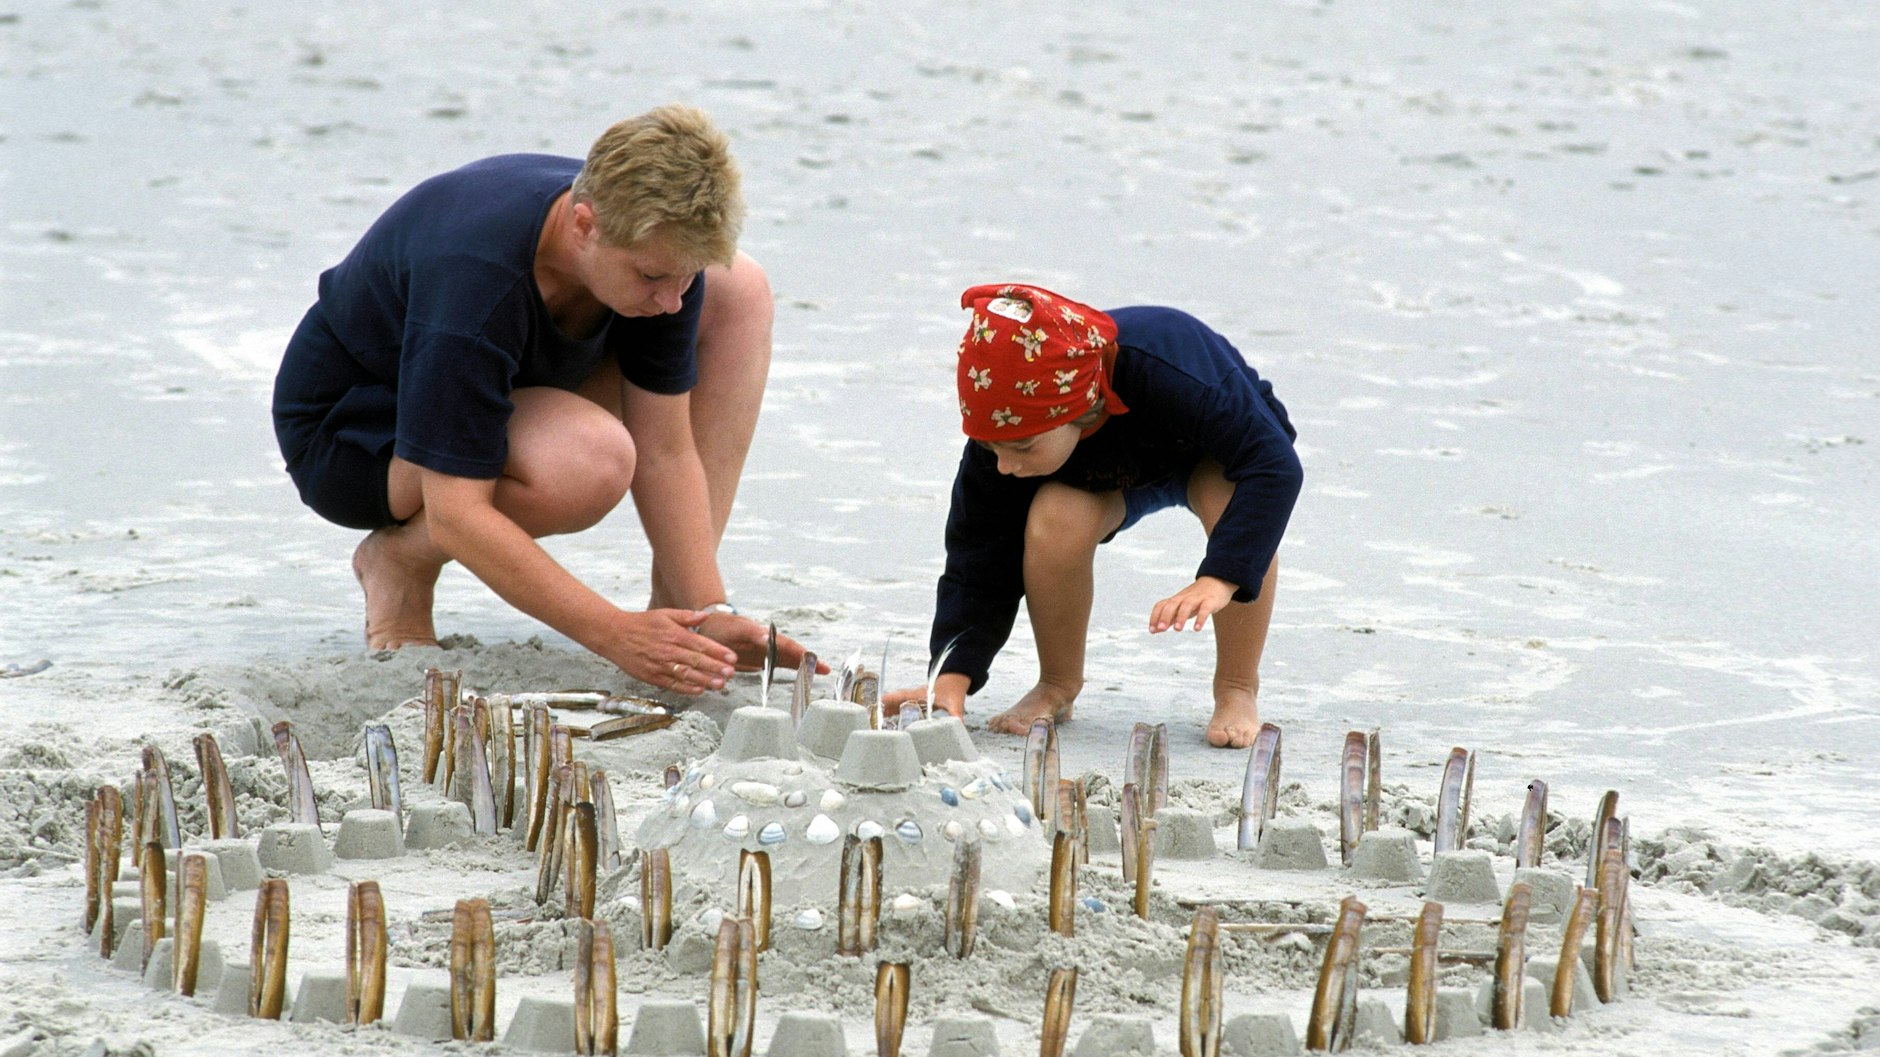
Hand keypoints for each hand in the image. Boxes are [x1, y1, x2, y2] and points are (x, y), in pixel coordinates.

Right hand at [604, 609, 738, 694]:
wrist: (614, 634)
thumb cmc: (641, 624)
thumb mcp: (664, 614)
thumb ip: (686, 616)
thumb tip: (705, 616)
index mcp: (674, 634)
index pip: (701, 644)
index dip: (718, 652)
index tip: (732, 657)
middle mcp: (668, 650)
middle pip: (696, 660)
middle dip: (716, 668)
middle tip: (731, 673)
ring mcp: (660, 665)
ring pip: (686, 674)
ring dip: (705, 680)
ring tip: (720, 684)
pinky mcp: (652, 676)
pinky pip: (672, 684)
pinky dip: (686, 689)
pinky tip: (699, 690)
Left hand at [695, 613, 831, 674]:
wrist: (712, 628)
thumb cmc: (723, 627)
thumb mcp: (735, 629)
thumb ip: (751, 633)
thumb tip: (768, 638)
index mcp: (764, 634)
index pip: (785, 644)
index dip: (798, 652)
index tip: (810, 658)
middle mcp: (770, 642)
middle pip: (793, 652)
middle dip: (809, 660)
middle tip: (825, 668)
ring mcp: (768, 650)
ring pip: (791, 658)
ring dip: (806, 665)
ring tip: (824, 671)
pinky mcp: (764, 658)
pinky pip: (783, 663)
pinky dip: (796, 668)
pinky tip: (806, 674)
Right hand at [881, 673, 968, 718]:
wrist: (954, 681)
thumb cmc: (952, 690)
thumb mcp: (955, 702)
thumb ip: (956, 713)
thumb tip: (959, 724)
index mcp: (920, 694)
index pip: (902, 696)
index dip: (891, 699)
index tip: (879, 703)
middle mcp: (913, 695)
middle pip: (894, 701)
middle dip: (882, 708)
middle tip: (870, 717)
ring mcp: (913, 699)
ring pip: (895, 704)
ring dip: (885, 711)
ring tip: (873, 722)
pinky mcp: (914, 703)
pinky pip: (899, 708)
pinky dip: (891, 713)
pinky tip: (886, 722)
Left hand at [1150, 576, 1236, 632]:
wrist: (1217, 581)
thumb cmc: (1196, 599)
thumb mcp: (1181, 607)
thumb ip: (1168, 618)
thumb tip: (1154, 630)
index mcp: (1176, 600)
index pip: (1161, 605)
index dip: (1155, 617)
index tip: (1152, 630)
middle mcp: (1184, 598)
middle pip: (1172, 604)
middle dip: (1165, 616)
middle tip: (1161, 629)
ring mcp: (1197, 598)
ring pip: (1186, 605)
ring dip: (1181, 617)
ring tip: (1177, 629)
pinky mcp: (1210, 601)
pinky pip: (1205, 609)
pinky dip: (1200, 618)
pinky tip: (1197, 629)